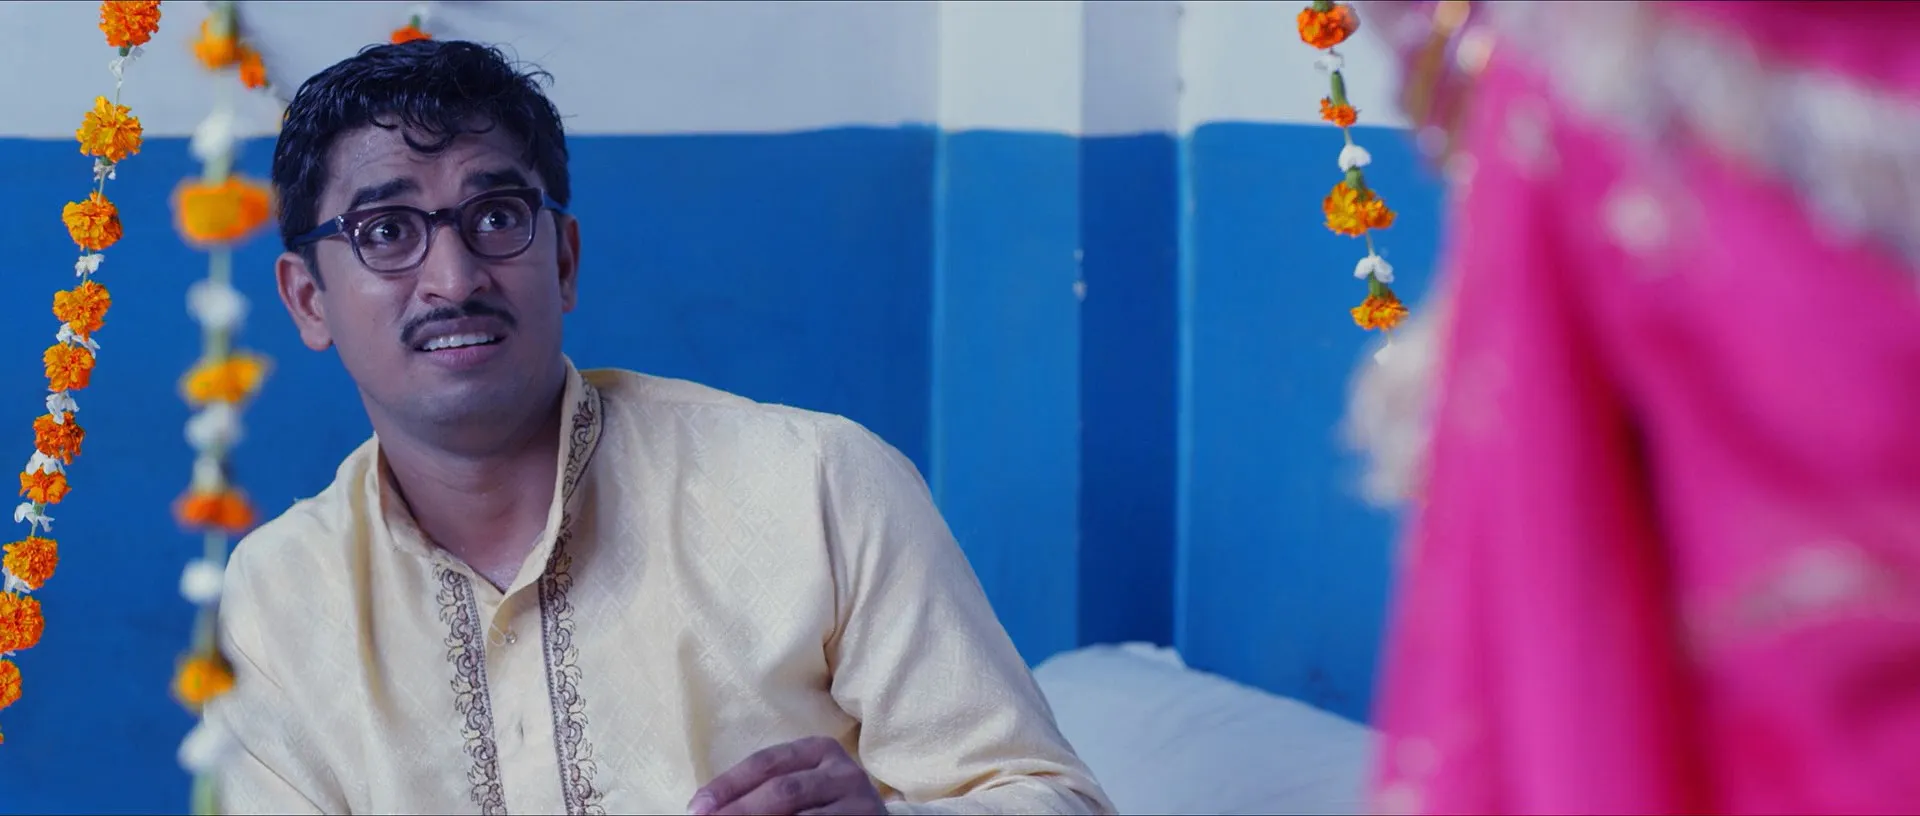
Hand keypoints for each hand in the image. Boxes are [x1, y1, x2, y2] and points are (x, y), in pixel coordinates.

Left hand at [687, 735, 886, 815]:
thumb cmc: (823, 806)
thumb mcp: (799, 787)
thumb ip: (760, 792)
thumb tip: (705, 810)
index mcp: (818, 750)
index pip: (765, 763)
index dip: (728, 785)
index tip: (696, 808)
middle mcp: (842, 770)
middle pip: (782, 790)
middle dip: (739, 811)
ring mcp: (859, 800)